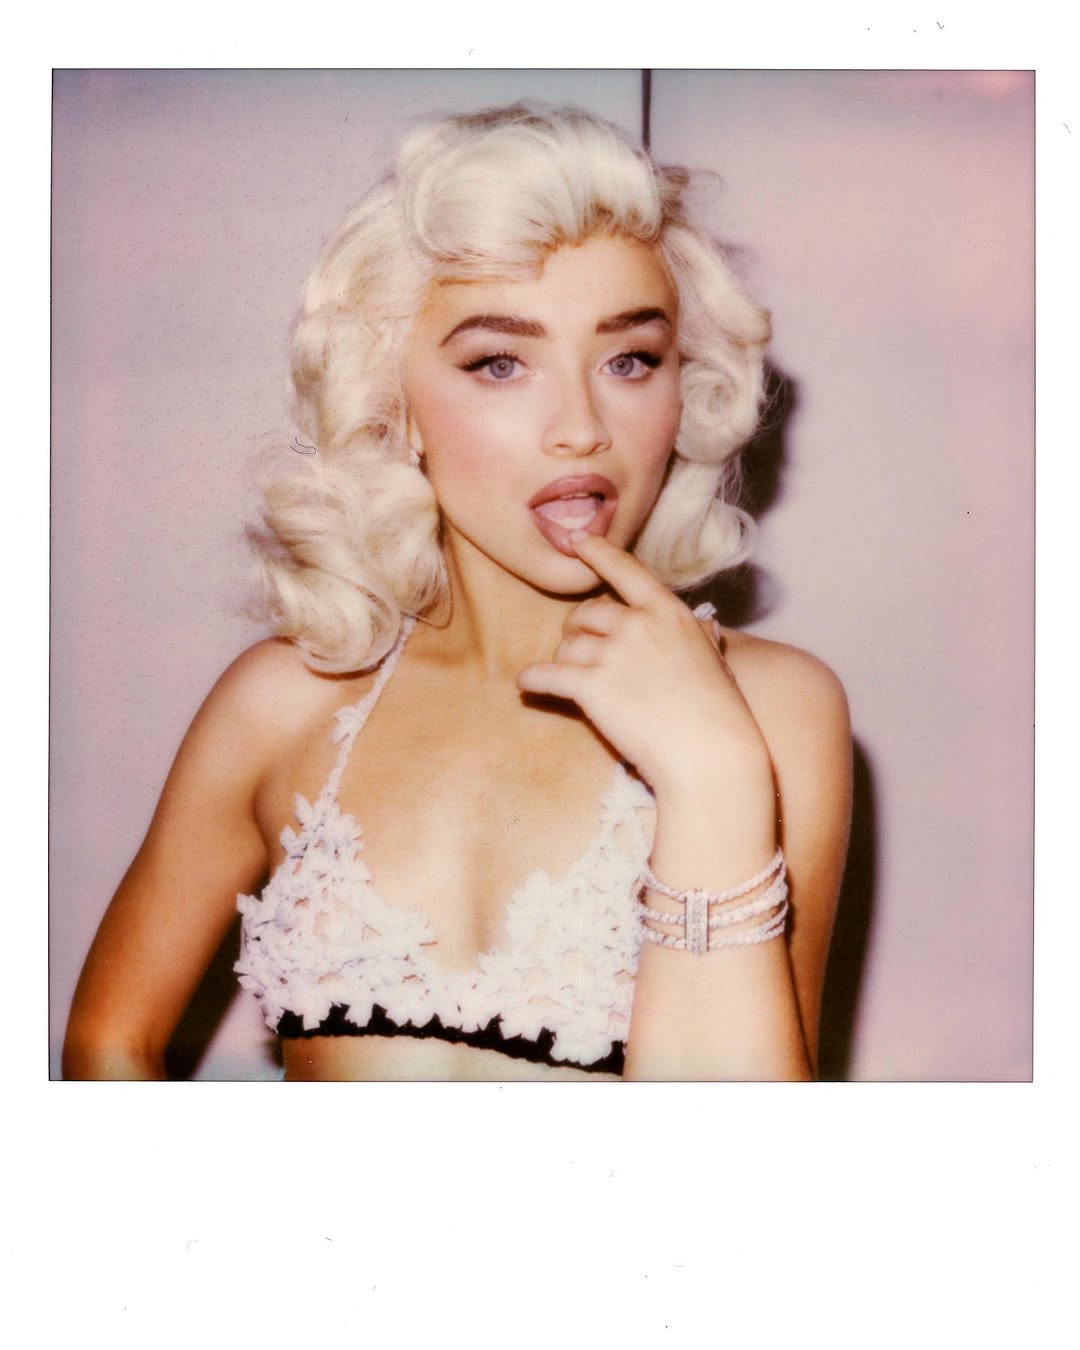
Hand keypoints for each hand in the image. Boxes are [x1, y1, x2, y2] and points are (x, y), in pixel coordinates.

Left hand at [516, 531, 774, 814]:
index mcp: (668, 612)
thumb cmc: (719, 712)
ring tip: (571, 680)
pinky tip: (526, 684)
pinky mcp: (590, 686)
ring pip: (567, 646)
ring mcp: (612, 654)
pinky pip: (547, 675)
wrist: (710, 753)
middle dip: (579, 629)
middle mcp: (637, 625)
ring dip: (565, 661)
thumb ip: (696, 636)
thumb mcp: (712, 658)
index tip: (578, 540)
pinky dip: (533, 680)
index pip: (626, 570)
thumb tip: (702, 626)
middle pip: (586, 613)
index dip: (598, 552)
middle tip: (583, 651)